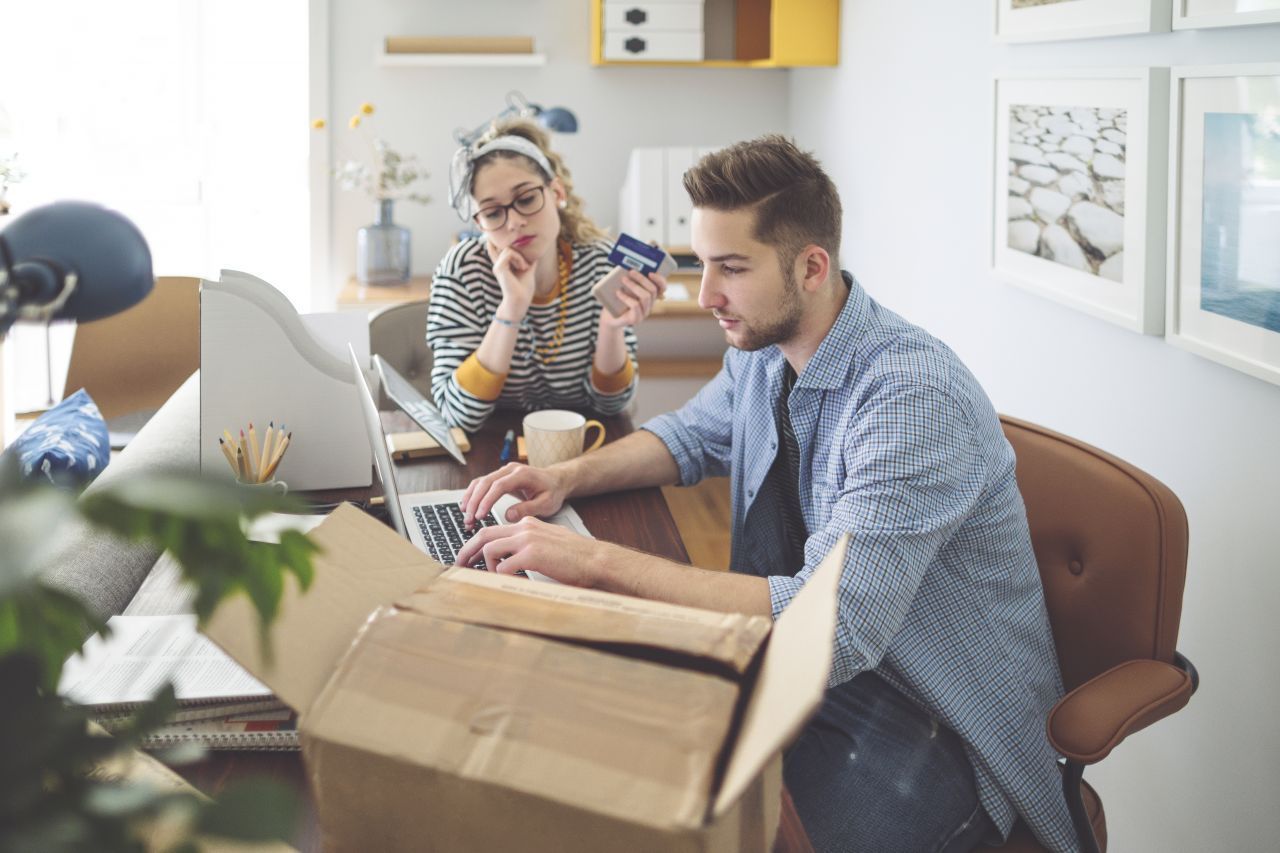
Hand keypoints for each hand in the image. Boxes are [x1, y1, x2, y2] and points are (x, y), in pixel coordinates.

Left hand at [454, 517, 618, 587]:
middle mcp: (524, 528)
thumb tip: (511, 560)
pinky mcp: (532, 555)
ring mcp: (527, 540)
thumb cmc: (577, 557)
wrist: (596, 559)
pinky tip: (509, 582)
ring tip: (489, 577)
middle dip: (467, 550)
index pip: (494, 530)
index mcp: (528, 524)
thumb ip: (529, 545)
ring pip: (490, 548)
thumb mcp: (549, 543)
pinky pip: (504, 567)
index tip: (468, 555)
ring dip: (485, 566)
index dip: (477, 543)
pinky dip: (501, 576)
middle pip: (484, 534)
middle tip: (458, 564)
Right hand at [459, 462, 569, 527]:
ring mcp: (503, 472)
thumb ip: (528, 508)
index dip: (487, 500)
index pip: (499, 485)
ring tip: (466, 518)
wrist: (556, 481)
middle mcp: (510, 470)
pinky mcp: (499, 477)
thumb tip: (508, 515)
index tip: (480, 516)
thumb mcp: (546, 503)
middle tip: (469, 520)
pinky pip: (482, 484)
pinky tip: (467, 508)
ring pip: (480, 482)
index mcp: (522, 474)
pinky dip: (473, 496)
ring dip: (470, 499)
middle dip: (474, 502)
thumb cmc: (552, 492)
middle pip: (485, 483)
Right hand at [485, 240, 535, 318]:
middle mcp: (498, 265)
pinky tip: (522, 267)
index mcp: (503, 265)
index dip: (494, 241)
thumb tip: (536, 252)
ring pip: (508, 248)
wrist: (521, 299)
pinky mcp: (499, 268)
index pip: (495, 249)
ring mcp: (497, 266)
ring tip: (524, 267)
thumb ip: (529, 260)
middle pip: (505, 246)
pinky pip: (509, 253)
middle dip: (518, 252)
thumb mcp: (528, 270)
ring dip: (520, 256)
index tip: (494, 235)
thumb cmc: (524, 288)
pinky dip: (518, 259)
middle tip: (525, 265)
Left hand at [600, 270, 665, 329]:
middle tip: (631, 271)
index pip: (662, 287)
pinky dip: (626, 297)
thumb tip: (629, 264)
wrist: (608, 317)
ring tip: (623, 279)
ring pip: (645, 297)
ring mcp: (644, 313)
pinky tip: (618, 292)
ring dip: (634, 286)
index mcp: (650, 296)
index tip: (651, 272)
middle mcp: (649, 304)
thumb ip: (629, 278)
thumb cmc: (616, 299)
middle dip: (642, 279)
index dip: (659, 280)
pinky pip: (635, 305)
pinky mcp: (636, 319)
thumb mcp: (623, 286)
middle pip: (653, 290)